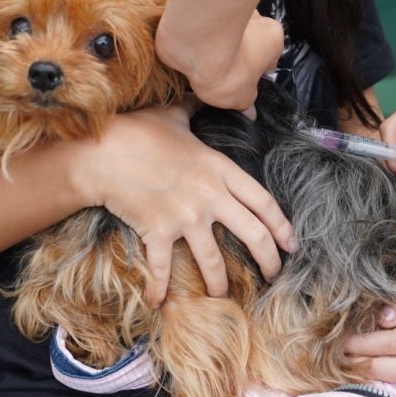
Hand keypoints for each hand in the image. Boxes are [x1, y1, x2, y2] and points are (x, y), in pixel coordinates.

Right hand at [80, 102, 295, 305]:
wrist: (104, 153)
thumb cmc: (138, 131)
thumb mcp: (173, 116)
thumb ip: (194, 109)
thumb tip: (204, 93)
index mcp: (219, 169)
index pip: (263, 201)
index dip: (282, 225)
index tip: (292, 244)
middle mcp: (210, 196)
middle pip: (253, 234)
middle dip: (268, 260)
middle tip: (274, 276)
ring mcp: (185, 217)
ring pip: (214, 260)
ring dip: (221, 284)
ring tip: (225, 299)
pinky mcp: (159, 232)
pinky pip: (163, 267)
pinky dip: (159, 288)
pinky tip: (158, 303)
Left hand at [185, 11, 283, 112]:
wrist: (192, 45)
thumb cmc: (227, 67)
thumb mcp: (242, 98)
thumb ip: (247, 103)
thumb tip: (249, 111)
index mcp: (272, 36)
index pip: (269, 58)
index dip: (257, 75)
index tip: (246, 86)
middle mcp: (252, 19)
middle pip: (247, 45)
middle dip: (236, 61)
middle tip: (225, 79)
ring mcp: (225, 14)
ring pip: (223, 37)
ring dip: (216, 52)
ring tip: (205, 72)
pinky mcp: (200, 14)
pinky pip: (201, 34)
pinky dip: (197, 46)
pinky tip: (192, 62)